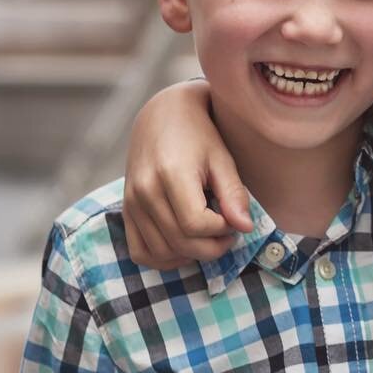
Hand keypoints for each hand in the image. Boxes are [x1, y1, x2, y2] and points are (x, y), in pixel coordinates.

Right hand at [122, 80, 251, 268]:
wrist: (163, 115)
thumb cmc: (199, 134)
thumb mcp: (222, 158)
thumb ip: (233, 194)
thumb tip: (245, 227)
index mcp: (170, 174)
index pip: (196, 224)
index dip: (222, 230)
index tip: (236, 220)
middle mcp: (144, 191)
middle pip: (180, 242)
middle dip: (212, 247)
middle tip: (230, 233)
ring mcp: (131, 203)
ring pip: (160, 253)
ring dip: (191, 255)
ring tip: (210, 237)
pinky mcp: (126, 210)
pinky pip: (140, 251)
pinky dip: (164, 258)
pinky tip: (186, 246)